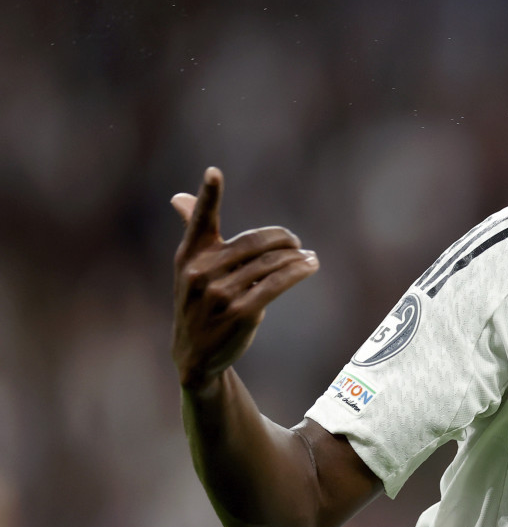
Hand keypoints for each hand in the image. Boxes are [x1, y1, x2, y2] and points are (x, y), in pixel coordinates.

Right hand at [171, 167, 318, 390]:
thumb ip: (194, 232)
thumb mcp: (190, 269)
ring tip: (309, 258)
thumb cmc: (198, 303)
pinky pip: (276, 284)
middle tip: (297, 242)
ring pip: (271, 264)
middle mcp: (201, 272)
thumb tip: (178, 197)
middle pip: (256, 241)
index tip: (213, 172)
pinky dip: (297, 272)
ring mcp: (219, 294)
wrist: (195, 354)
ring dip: (297, 257)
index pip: (200, 220)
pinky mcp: (240, 313)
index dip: (208, 195)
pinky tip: (309, 266)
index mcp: (189, 256)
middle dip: (283, 239)